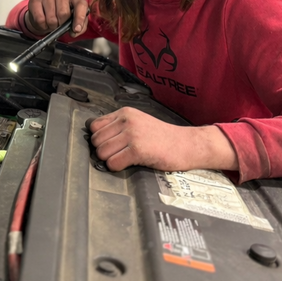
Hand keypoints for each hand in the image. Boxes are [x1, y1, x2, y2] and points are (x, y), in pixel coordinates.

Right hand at [26, 0, 88, 36]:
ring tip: (53, 23)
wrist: (46, 10)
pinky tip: (44, 22)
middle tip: (60, 25)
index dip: (79, 18)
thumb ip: (80, 26)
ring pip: (51, 18)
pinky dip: (43, 26)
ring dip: (52, 26)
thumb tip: (74, 31)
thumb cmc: (65, 14)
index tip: (76, 29)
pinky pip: (39, 19)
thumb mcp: (76, 19)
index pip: (80, 4)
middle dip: (62, 24)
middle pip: (63, 13)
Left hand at [88, 107, 238, 172]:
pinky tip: (129, 164)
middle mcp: (127, 121)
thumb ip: (118, 127)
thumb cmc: (163, 138)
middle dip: (104, 151)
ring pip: (102, 152)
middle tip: (119, 154)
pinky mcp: (138, 150)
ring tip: (125, 159)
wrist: (187, 144)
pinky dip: (117, 167)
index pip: (94, 126)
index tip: (110, 145)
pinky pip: (113, 163)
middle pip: (96, 141)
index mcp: (125, 112)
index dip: (99, 139)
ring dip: (110, 160)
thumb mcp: (139, 123)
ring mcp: (132, 134)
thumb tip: (96, 138)